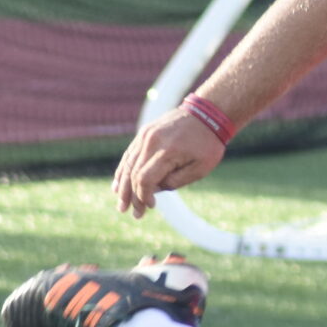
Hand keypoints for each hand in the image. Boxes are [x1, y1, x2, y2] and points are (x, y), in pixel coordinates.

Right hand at [112, 108, 226, 217]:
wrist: (208, 114)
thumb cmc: (208, 144)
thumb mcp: (200, 169)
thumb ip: (175, 182)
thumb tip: (154, 190)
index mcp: (167, 152)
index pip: (145, 179)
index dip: (144, 196)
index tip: (150, 207)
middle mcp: (151, 142)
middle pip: (133, 173)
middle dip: (131, 196)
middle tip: (129, 212)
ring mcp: (145, 135)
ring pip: (128, 164)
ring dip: (122, 185)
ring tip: (121, 203)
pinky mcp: (144, 133)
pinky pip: (129, 154)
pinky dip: (123, 170)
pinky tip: (118, 184)